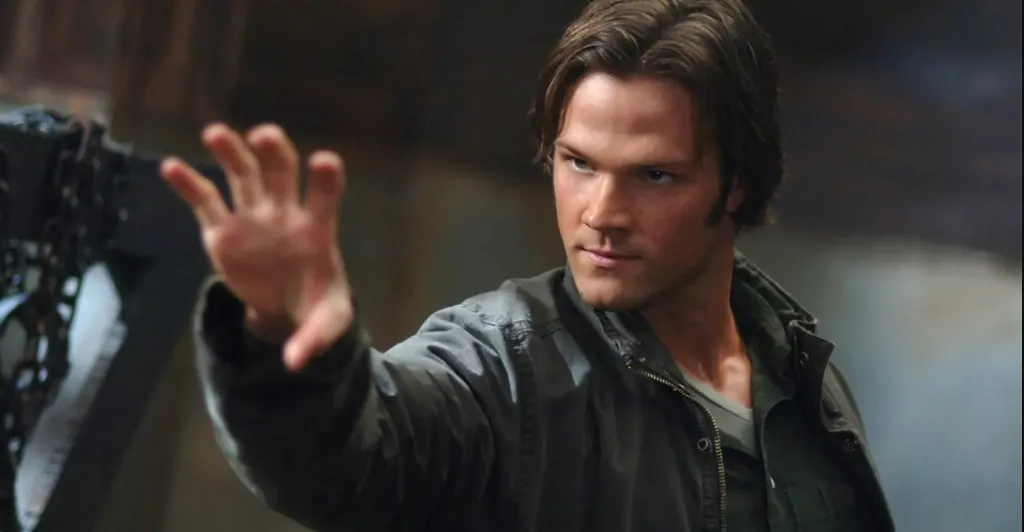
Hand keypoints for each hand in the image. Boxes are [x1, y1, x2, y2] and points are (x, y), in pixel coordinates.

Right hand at [161, 123, 352, 370]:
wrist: (286, 307)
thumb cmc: (316, 306)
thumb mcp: (326, 325)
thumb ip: (314, 338)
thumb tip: (294, 363)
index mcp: (316, 230)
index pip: (324, 197)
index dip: (325, 179)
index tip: (323, 161)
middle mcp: (284, 214)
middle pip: (280, 173)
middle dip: (273, 153)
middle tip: (263, 135)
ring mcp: (251, 218)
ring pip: (242, 176)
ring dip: (231, 152)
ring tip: (215, 133)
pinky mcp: (222, 231)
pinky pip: (205, 202)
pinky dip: (188, 184)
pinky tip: (170, 167)